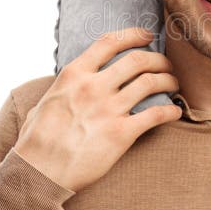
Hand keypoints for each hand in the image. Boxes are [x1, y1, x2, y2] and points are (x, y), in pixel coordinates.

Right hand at [13, 27, 181, 192]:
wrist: (38, 174)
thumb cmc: (35, 142)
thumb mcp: (44, 102)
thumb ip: (62, 90)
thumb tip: (67, 87)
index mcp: (73, 75)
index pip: (109, 42)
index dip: (134, 35)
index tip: (147, 36)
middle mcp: (93, 86)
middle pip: (138, 60)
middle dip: (158, 59)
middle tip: (166, 65)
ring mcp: (108, 109)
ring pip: (151, 83)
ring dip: (168, 80)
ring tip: (173, 85)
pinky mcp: (121, 133)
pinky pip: (156, 114)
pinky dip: (170, 111)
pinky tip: (175, 113)